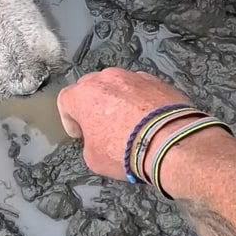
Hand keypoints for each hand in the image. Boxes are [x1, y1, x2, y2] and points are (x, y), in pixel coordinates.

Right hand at [55, 68, 198, 180]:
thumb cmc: (126, 151)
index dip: (70, 119)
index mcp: (83, 95)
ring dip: (117, 100)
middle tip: (102, 127)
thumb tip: (98, 138)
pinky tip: (147, 120)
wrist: (169, 143)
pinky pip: (141, 88)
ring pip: (117, 85)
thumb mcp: (94, 159)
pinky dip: (140, 100)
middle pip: (91, 88)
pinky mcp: (156, 80)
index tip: (80, 133)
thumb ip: (89, 141)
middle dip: (93, 105)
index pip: (65, 101)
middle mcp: (105, 79)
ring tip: (128, 123)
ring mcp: (132, 77)